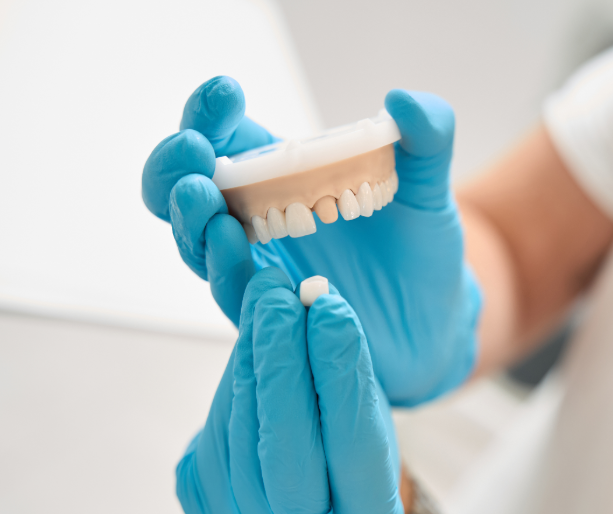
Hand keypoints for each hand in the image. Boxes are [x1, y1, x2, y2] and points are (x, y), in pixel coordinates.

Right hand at [142, 77, 481, 405]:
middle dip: (176, 167)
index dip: (212, 114)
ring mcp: (261, 268)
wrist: (436, 321)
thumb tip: (403, 99)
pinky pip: (235, 293)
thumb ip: (428, 137)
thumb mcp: (429, 189)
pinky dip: (226, 268)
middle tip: (193, 150)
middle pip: (188, 189)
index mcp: (285, 176)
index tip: (226, 94)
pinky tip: (232, 243)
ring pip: (198, 243)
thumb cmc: (421, 249)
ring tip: (201, 194)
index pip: (228, 138)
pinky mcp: (273, 315)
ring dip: (191, 217)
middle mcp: (259, 220)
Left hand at [176, 267, 402, 513]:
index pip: (351, 448)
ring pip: (237, 438)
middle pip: (282, 451)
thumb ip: (347, 378)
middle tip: (279, 296)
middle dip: (279, 363)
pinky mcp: (206, 513)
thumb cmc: (361, 462)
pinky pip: (212, 438)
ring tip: (264, 303)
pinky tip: (249, 346)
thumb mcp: (374, 426)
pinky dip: (232, 385)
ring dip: (249, 362)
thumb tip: (312, 305)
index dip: (339, 374)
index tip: (331, 311)